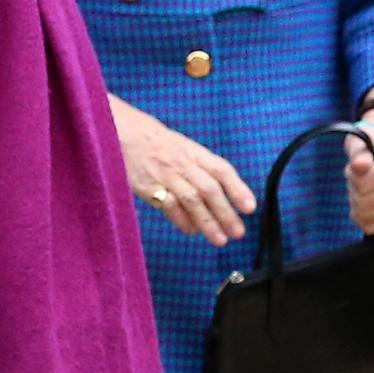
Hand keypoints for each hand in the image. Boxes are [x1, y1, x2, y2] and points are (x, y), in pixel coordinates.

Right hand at [108, 94, 255, 247]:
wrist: (123, 132)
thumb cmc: (157, 143)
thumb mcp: (183, 147)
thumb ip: (201, 167)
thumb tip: (224, 193)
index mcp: (194, 152)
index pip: (221, 169)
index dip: (238, 188)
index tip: (250, 208)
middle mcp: (182, 163)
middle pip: (209, 189)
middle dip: (226, 213)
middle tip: (238, 233)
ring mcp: (165, 175)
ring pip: (192, 200)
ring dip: (208, 221)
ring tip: (220, 240)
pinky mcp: (148, 186)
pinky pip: (168, 205)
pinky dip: (181, 220)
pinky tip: (192, 231)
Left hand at [345, 108, 373, 236]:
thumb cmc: (370, 142)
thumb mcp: (361, 140)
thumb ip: (359, 154)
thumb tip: (359, 166)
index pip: (363, 185)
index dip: (352, 175)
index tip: (357, 165)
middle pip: (363, 201)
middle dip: (353, 188)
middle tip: (357, 175)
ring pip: (366, 215)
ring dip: (356, 201)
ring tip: (363, 186)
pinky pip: (372, 227)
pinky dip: (361, 217)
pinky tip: (363, 203)